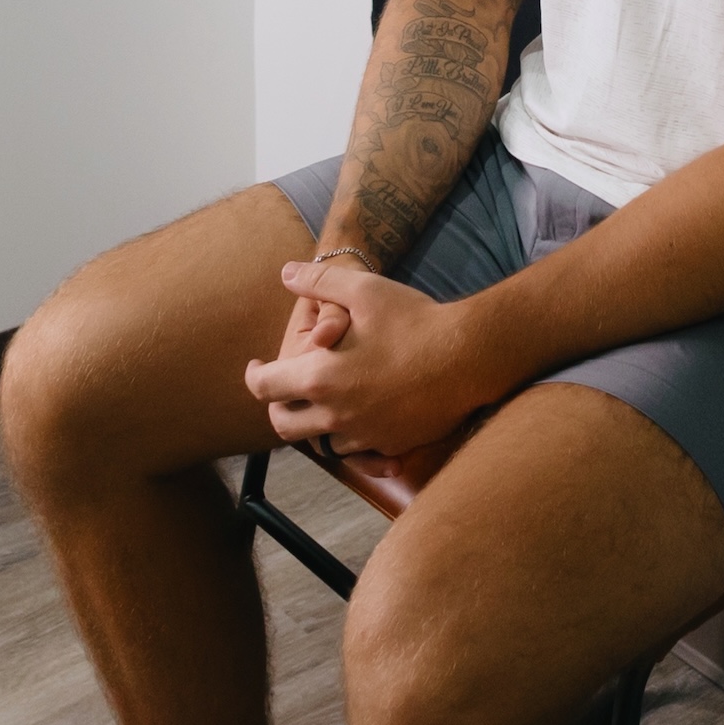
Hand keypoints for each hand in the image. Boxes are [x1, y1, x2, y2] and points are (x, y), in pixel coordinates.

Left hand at [243, 260, 505, 459]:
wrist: (469, 356)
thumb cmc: (415, 320)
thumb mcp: (365, 290)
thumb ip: (319, 282)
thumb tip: (286, 272)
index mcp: (321, 378)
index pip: (265, 388)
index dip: (254, 376)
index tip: (256, 367)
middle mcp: (336, 415)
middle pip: (285, 426)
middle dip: (278, 408)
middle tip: (285, 390)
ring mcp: (365, 435)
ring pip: (323, 441)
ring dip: (317, 423)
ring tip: (326, 398)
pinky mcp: (392, 446)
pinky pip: (360, 451)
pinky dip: (353, 438)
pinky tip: (362, 417)